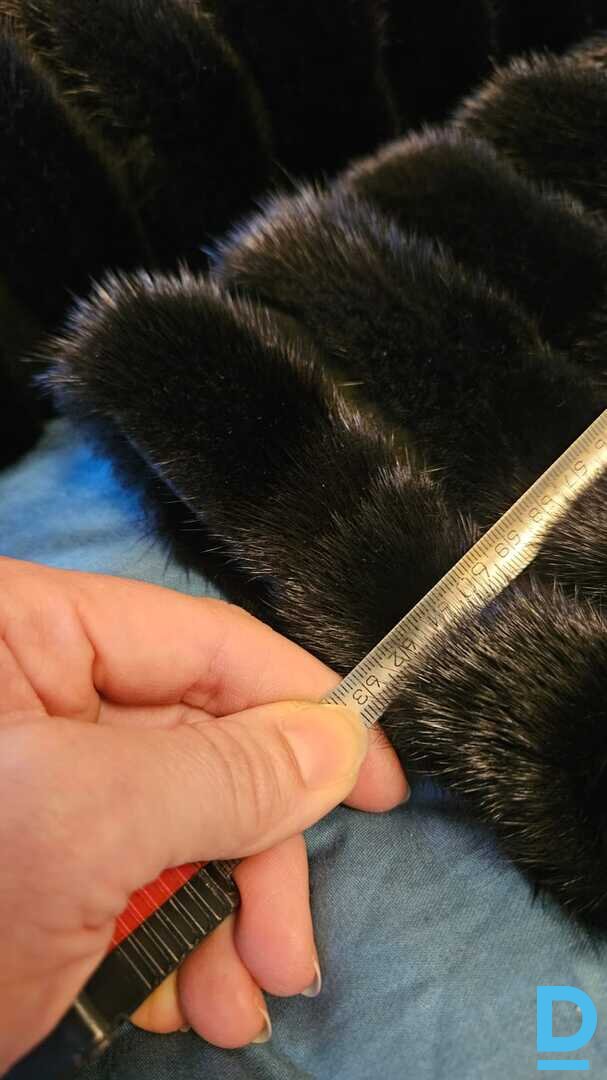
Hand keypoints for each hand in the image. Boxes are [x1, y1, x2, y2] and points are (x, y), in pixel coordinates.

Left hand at [0, 558, 407, 1071]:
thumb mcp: (82, 823)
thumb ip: (220, 775)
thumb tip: (336, 745)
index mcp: (31, 634)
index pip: (203, 644)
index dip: (303, 707)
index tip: (378, 781)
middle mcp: (43, 698)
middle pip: (204, 751)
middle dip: (257, 856)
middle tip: (287, 950)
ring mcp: (47, 785)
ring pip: (185, 828)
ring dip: (226, 920)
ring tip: (236, 1004)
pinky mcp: (46, 863)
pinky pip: (144, 883)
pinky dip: (177, 948)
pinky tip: (179, 1004)